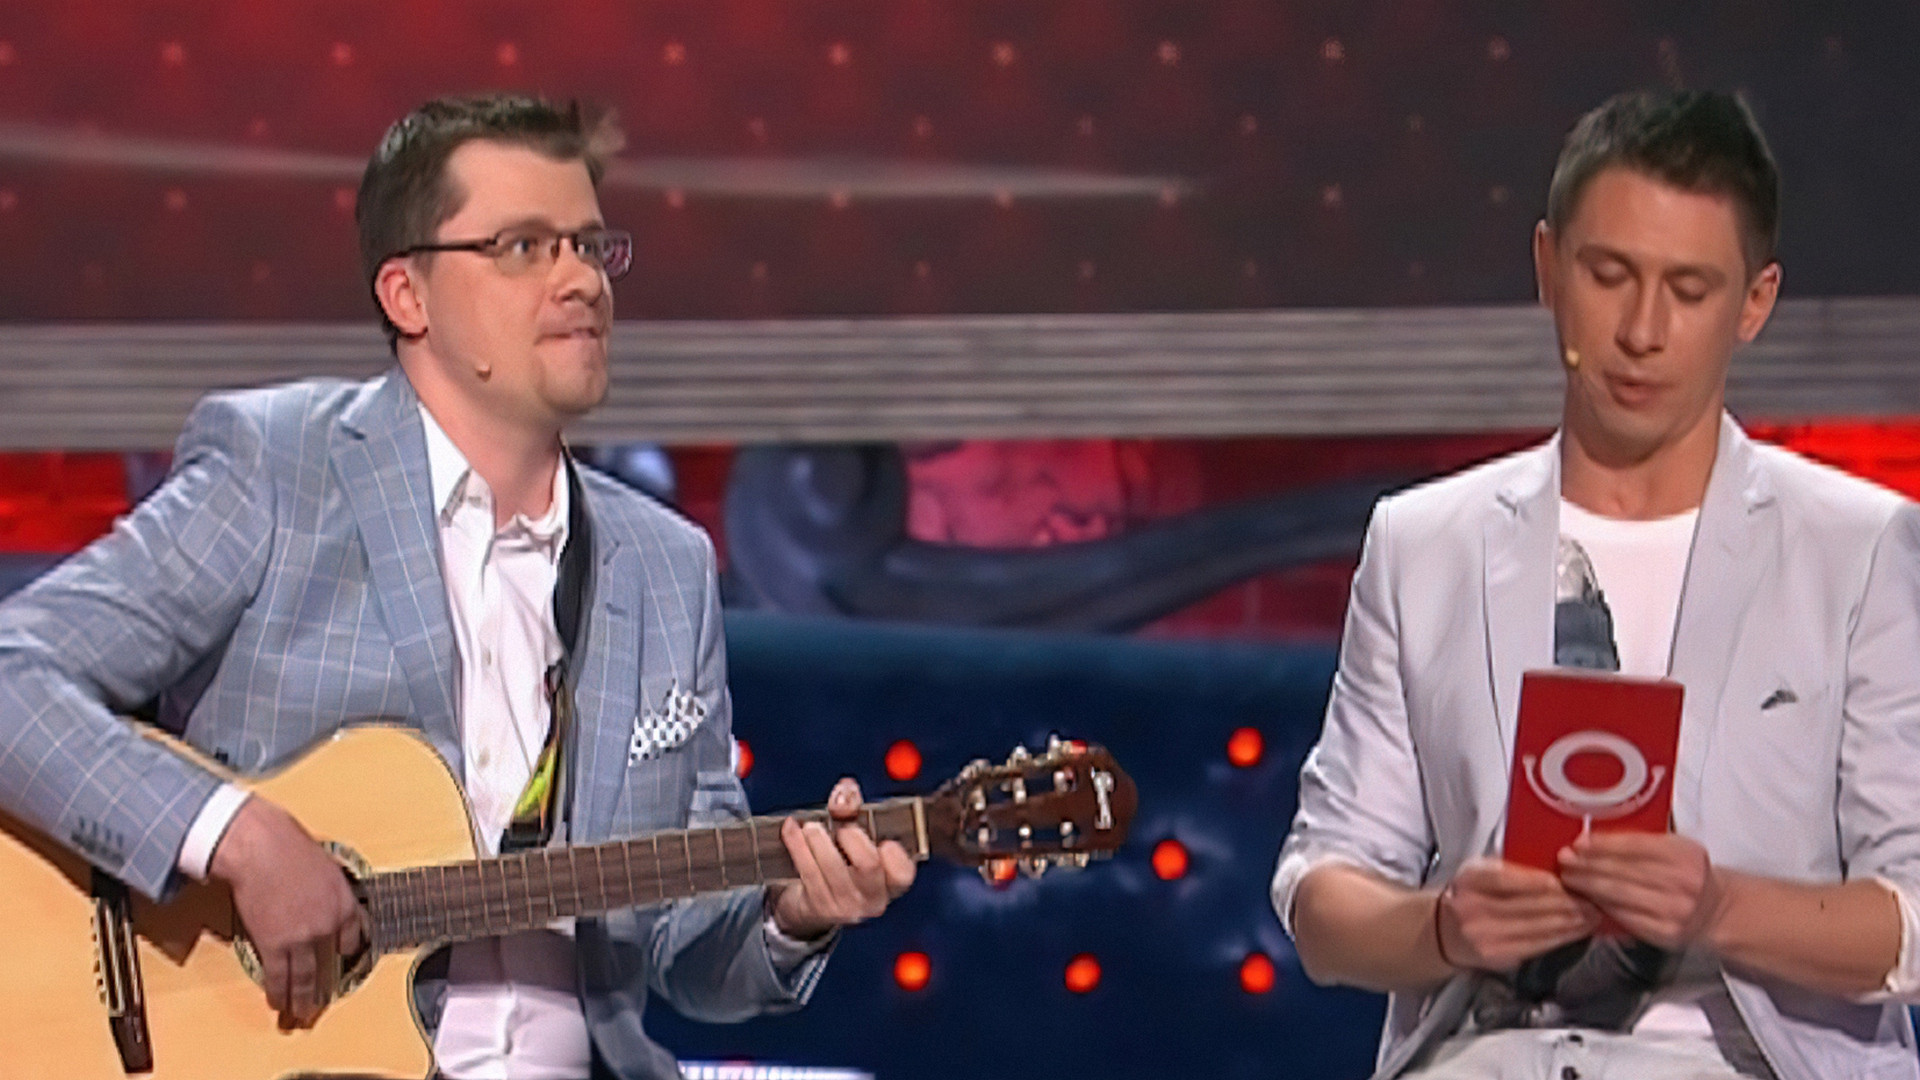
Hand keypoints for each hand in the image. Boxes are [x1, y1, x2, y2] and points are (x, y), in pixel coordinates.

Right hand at [207, 797, 365, 1025]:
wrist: (260, 846)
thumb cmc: (288, 845)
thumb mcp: (325, 865)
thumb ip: (329, 889)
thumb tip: (322, 897)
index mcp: (346, 903)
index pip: (353, 939)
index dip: (344, 953)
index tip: (338, 961)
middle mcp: (330, 925)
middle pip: (330, 965)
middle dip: (324, 989)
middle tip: (319, 1007)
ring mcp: (304, 938)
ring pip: (306, 978)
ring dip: (302, 1001)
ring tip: (300, 1016)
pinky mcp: (276, 944)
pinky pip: (280, 976)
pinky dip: (279, 993)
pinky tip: (278, 1003)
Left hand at [768, 778, 915, 940]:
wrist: (815, 902)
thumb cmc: (844, 862)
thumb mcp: (855, 835)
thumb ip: (854, 808)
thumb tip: (845, 792)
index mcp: (891, 881)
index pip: (902, 872)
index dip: (896, 856)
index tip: (885, 841)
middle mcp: (872, 897)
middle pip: (868, 865)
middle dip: (852, 837)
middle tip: (841, 826)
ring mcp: (846, 905)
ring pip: (833, 867)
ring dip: (818, 839)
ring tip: (811, 827)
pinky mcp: (819, 905)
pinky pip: (807, 870)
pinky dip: (797, 845)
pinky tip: (792, 829)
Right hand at [1435, 856, 1600, 970]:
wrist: (1445, 930)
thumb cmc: (1471, 894)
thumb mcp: (1482, 870)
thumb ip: (1512, 868)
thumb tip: (1561, 867)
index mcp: (1471, 879)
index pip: (1507, 880)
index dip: (1540, 881)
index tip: (1568, 879)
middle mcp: (1474, 909)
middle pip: (1528, 905)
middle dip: (1567, 902)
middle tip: (1593, 897)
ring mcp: (1485, 936)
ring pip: (1538, 927)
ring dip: (1571, 921)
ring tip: (1594, 914)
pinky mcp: (1499, 956)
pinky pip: (1538, 945)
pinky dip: (1563, 937)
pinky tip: (1578, 930)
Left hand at [1556, 831, 1724, 949]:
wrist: (1715, 910)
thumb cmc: (1686, 873)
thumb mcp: (1673, 848)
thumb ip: (1638, 842)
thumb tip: (1589, 840)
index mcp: (1683, 854)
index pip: (1633, 846)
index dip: (1601, 845)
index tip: (1578, 843)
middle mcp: (1682, 881)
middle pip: (1622, 870)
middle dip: (1586, 865)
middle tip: (1564, 860)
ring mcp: (1673, 909)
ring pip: (1619, 894)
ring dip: (1588, 885)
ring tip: (1569, 877)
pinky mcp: (1663, 932)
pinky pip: (1624, 916)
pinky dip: (1601, 906)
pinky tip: (1587, 899)